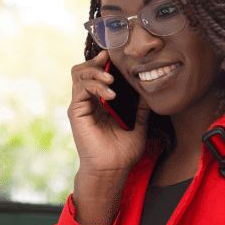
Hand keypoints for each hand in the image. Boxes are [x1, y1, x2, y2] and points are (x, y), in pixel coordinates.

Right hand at [69, 50, 151, 175]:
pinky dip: (96, 85)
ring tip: (112, 79)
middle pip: (84, 69)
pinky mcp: (76, 111)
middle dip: (96, 61)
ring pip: (79, 74)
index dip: (103, 62)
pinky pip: (81, 89)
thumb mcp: (138, 123)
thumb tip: (148, 91)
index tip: (115, 56)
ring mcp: (81, 105)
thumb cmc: (123, 150)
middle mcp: (88, 101)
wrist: (113, 169)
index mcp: (100, 101)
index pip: (96, 74)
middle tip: (110, 61)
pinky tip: (111, 93)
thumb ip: (140, 107)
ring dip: (96, 71)